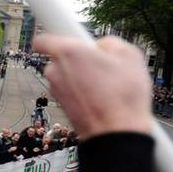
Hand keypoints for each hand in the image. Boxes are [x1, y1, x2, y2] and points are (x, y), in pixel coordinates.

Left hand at [33, 34, 151, 138]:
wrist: (115, 133)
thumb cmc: (123, 95)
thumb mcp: (129, 55)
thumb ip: (109, 43)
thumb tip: (101, 47)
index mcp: (68, 52)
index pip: (43, 39)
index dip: (52, 38)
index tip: (61, 38)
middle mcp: (55, 71)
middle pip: (59, 58)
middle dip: (76, 59)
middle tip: (99, 64)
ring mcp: (55, 91)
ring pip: (65, 76)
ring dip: (79, 77)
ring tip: (104, 85)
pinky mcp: (61, 107)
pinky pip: (69, 92)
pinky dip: (80, 92)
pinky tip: (99, 98)